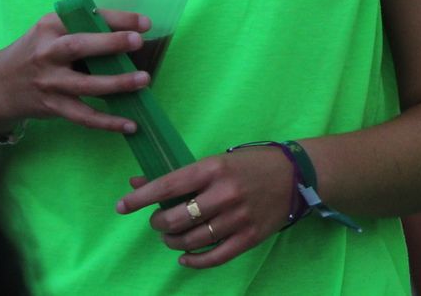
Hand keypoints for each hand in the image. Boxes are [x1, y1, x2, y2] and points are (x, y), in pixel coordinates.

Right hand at [0, 10, 152, 135]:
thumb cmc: (36, 52)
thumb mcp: (51, 32)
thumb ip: (82, 29)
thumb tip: (132, 31)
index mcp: (51, 27)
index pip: (85, 18)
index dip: (117, 19)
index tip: (145, 23)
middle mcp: (48, 53)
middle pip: (77, 47)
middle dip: (109, 43)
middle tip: (138, 42)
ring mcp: (49, 82)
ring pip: (84, 85)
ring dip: (116, 83)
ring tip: (143, 80)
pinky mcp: (52, 106)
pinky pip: (83, 116)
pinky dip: (107, 122)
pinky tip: (130, 124)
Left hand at [118, 144, 295, 267]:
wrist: (298, 175)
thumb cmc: (253, 164)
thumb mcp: (218, 161)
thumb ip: (181, 175)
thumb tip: (137, 183)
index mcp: (214, 169)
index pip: (167, 186)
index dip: (140, 198)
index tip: (122, 206)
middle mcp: (224, 193)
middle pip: (175, 219)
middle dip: (159, 223)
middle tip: (160, 222)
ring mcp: (238, 217)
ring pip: (190, 240)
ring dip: (173, 242)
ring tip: (173, 237)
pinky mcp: (249, 237)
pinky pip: (213, 257)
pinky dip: (194, 260)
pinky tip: (186, 256)